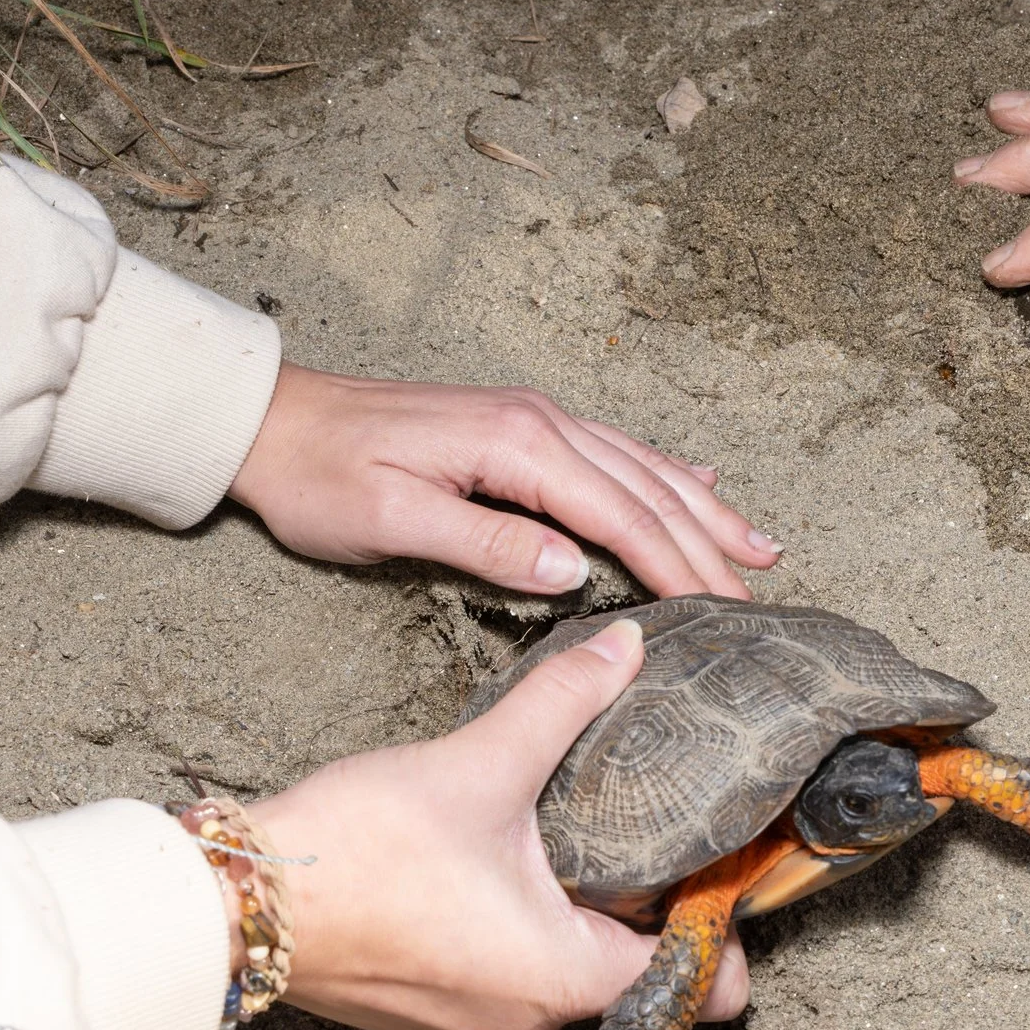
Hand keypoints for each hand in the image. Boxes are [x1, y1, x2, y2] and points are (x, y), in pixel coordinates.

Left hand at [229, 365, 778, 598]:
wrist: (269, 420)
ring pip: (643, 467)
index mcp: (517, 444)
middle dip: (709, 543)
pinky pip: (614, 452)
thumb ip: (486, 543)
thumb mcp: (391, 517)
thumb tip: (574, 571)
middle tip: (760, 594)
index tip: (720, 610)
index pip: (620, 513)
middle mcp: (540, 422)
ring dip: (704, 508)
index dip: (676, 564)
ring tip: (759, 547)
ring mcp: (534, 419)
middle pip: (647, 489)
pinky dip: (666, 473)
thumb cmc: (320, 475)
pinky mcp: (520, 428)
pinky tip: (699, 481)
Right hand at [249, 618, 747, 1029]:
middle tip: (661, 830)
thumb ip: (565, 702)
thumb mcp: (481, 763)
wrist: (232, 903)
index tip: (718, 861)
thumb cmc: (356, 850)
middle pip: (645, 978)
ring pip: (577, 980)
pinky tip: (519, 866)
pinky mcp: (435, 1015)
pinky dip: (532, 933)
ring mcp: (480, 1028)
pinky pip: (516, 982)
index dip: (724, 924)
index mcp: (567, 978)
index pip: (705, 983)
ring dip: (591, 920)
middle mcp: (533, 1022)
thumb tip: (628, 646)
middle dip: (657, 910)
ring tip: (592, 838)